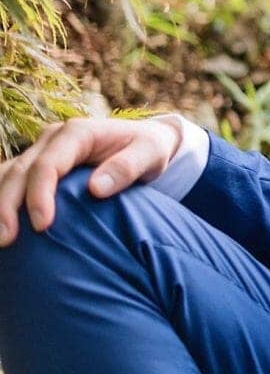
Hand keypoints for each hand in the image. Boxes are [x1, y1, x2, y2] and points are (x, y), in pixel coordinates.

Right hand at [0, 117, 182, 243]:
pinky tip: (2, 225)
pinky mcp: (37, 164)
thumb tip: (96, 189)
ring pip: (8, 176)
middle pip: (19, 172)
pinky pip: (11, 181)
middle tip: (5, 240)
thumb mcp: (151, 153)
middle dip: (7, 205)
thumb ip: (127, 167)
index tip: (42, 225)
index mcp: (78, 133)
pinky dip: (2, 200)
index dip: (39, 195)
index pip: (48, 165)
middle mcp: (53, 138)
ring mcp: (41, 150)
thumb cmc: (149, 148)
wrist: (145, 140)